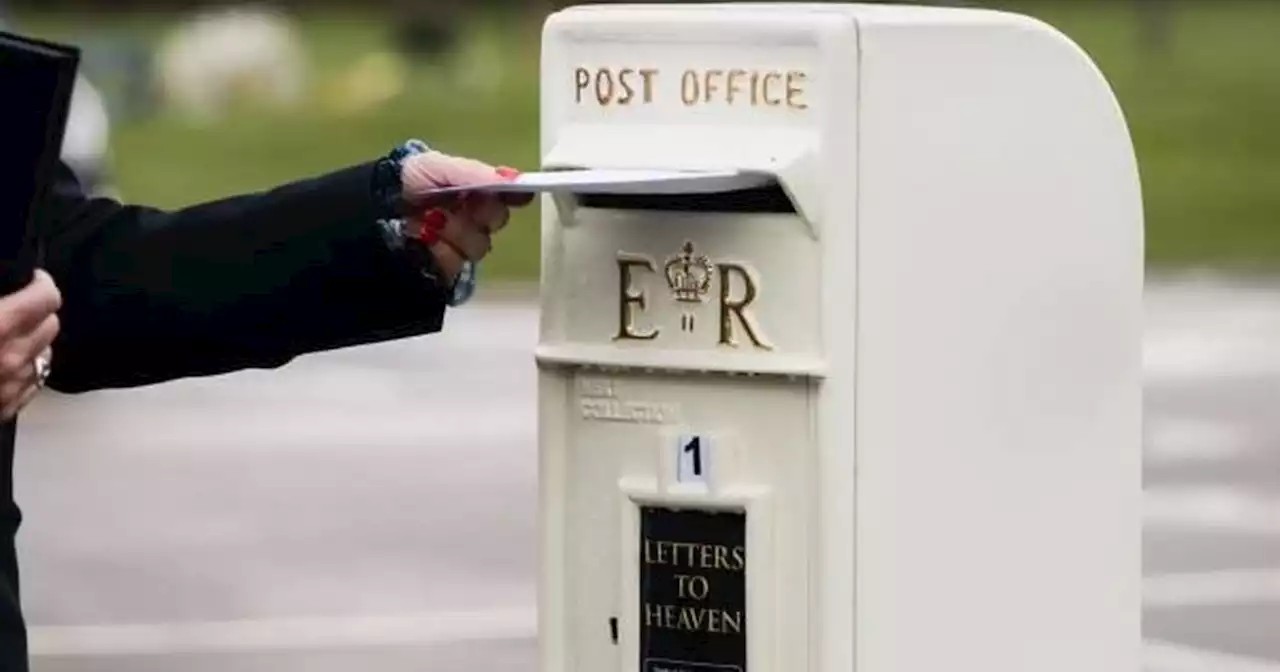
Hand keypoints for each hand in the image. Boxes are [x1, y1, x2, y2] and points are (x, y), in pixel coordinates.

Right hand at [0, 269, 60, 418]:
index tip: (34, 279)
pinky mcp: (5, 409)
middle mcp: (11, 358)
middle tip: (17, 307)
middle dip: (37, 313)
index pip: (47, 297)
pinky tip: (3, 365)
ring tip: (8, 337)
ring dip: (32, 343)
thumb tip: (8, 292)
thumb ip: (0, 302)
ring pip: (44, 355)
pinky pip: (31, 383)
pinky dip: (23, 371)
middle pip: (50, 325)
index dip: (41, 283)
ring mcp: (10, 388)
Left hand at [399, 150, 534, 281]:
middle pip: (497, 219)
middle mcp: (472, 217)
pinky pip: (459, 264)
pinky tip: (423, 242)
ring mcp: (461, 245)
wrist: (367, 214)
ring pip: (480, 244)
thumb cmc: (402, 183)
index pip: (506, 194)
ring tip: (427, 223)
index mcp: (473, 190)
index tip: (517, 194)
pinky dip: (439, 251)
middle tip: (450, 205)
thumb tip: (515, 178)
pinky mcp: (448, 269)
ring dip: (453, 232)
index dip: (513, 194)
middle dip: (475, 211)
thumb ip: (473, 173)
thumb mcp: (434, 166)